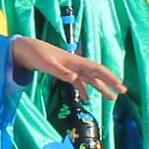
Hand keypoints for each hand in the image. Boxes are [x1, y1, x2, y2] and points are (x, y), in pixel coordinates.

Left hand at [10, 37, 124, 97]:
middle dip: (110, 82)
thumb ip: (61, 72)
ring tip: (112, 98)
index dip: (110, 77)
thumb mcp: (47, 64)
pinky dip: (85, 89)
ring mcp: (71, 68)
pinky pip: (79, 82)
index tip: (120, 86)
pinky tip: (87, 99)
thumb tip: (75, 78)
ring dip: (101, 87)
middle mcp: (76, 64)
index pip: (97, 69)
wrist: (25, 49)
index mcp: (74, 61)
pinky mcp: (64, 71)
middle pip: (97, 74)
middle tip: (123, 91)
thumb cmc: (36, 55)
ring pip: (90, 78)